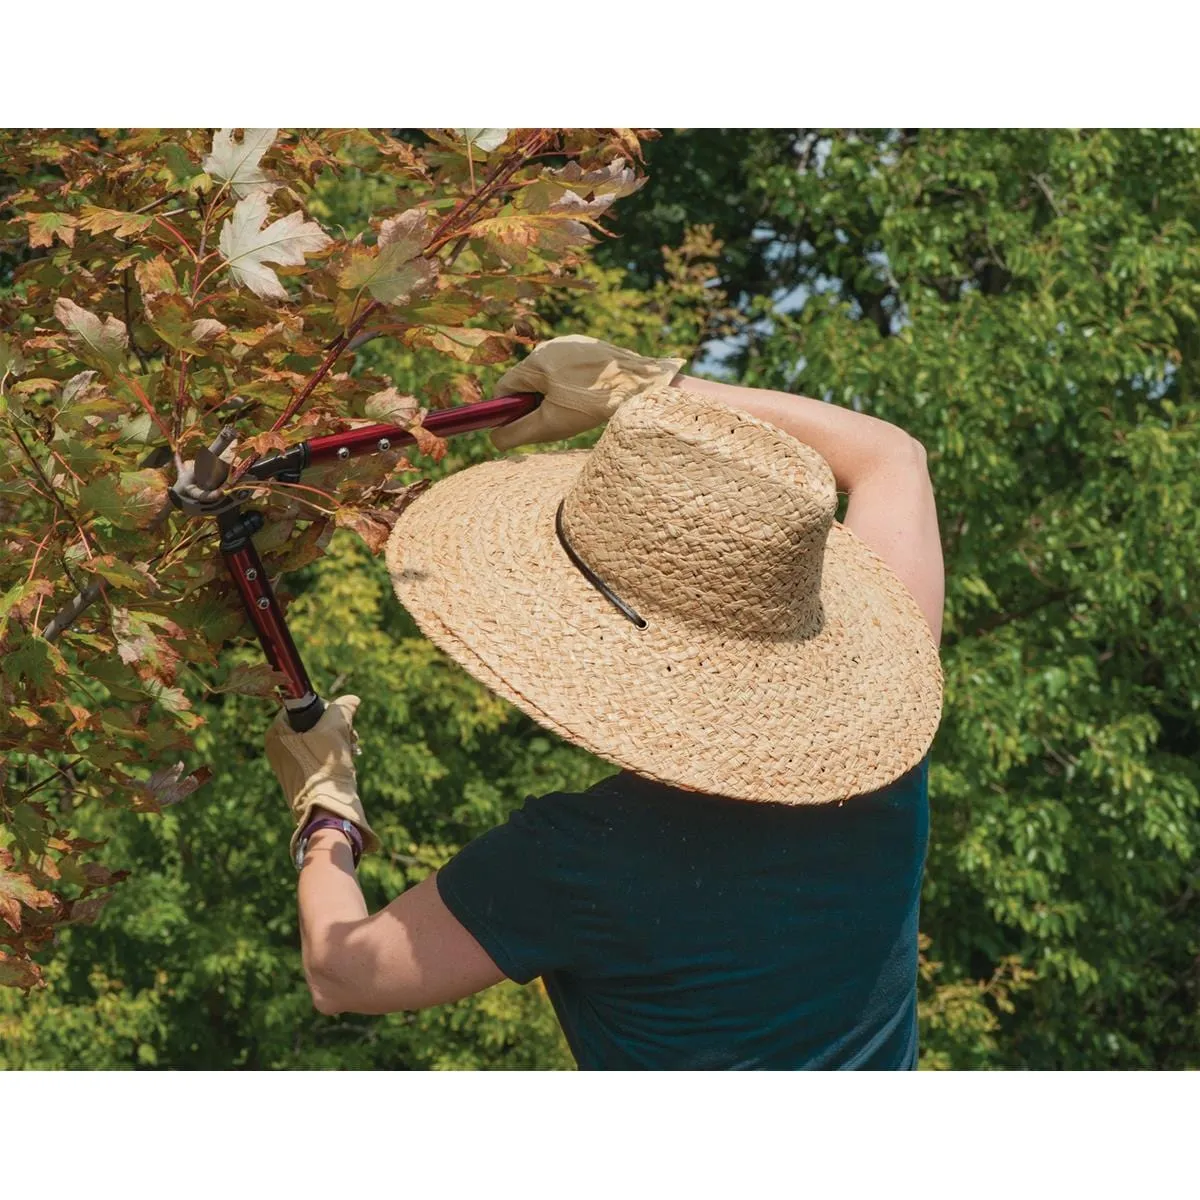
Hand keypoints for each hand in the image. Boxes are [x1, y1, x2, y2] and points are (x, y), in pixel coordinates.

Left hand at [264, 694, 379, 862]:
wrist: (325, 810)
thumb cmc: (325, 767)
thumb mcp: (336, 729)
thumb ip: (343, 709)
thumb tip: (352, 699)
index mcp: (275, 732)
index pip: (302, 707)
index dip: (326, 709)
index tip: (342, 719)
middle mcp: (276, 747)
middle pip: (311, 724)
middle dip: (336, 727)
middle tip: (352, 735)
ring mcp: (286, 764)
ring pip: (317, 740)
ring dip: (338, 740)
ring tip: (353, 749)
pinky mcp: (298, 777)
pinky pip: (317, 756)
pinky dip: (333, 755)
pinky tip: (347, 761)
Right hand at [489, 334, 685, 449]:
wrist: (643, 384)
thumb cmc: (594, 405)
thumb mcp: (551, 425)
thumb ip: (516, 432)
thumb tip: (494, 439)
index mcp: (535, 362)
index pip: (504, 388)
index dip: (508, 410)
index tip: (523, 425)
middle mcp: (550, 346)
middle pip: (527, 381)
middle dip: (535, 403)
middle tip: (558, 420)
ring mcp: (572, 344)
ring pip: (550, 375)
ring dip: (555, 394)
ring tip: (579, 408)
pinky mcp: (590, 346)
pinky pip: (570, 368)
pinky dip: (574, 384)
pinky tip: (592, 396)